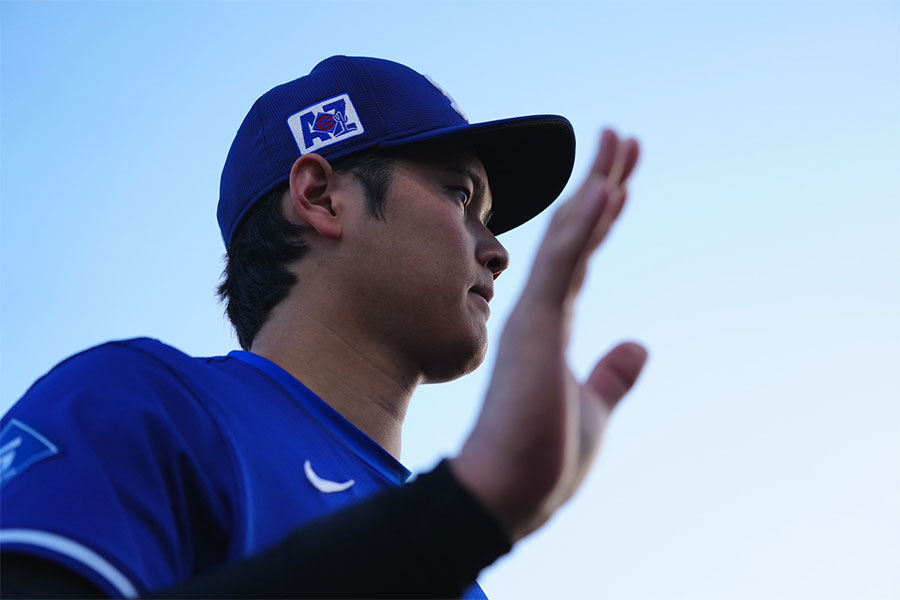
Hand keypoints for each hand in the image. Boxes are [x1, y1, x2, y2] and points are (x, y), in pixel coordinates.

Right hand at [451, 129, 647, 541]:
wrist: (508, 493)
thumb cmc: (546, 458)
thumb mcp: (594, 407)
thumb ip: (613, 374)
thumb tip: (639, 347)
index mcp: (554, 327)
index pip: (582, 255)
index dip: (603, 213)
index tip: (620, 178)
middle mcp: (543, 312)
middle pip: (577, 232)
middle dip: (603, 182)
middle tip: (624, 138)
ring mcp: (537, 316)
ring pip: (569, 236)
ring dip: (598, 186)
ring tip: (621, 141)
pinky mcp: (535, 327)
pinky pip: (563, 266)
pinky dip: (583, 226)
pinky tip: (606, 190)